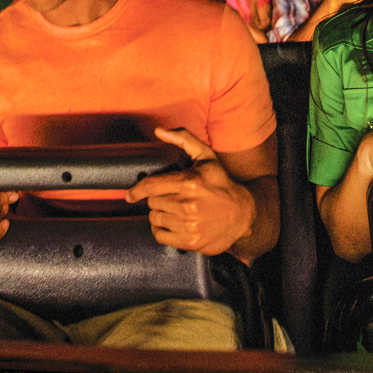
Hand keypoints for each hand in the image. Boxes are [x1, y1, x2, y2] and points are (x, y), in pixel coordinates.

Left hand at [125, 128, 253, 255]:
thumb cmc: (221, 183)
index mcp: (189, 182)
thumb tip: (158, 130)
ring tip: (175, 210)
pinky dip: (163, 230)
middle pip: (152, 203)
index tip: (130, 195)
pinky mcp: (190, 242)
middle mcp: (187, 205)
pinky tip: (174, 224)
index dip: (136, 190)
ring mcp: (189, 225)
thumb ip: (183, 138)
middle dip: (158, 199)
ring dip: (161, 214)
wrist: (243, 214)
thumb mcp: (206, 156)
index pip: (150, 186)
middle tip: (172, 198)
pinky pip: (160, 236)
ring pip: (154, 219)